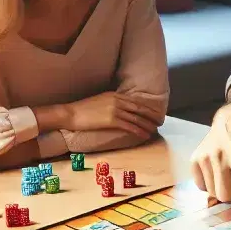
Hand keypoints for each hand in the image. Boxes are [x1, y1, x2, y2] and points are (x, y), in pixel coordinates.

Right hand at [40, 93, 161, 139]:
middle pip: (139, 108)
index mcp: (114, 95)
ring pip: (136, 118)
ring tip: (155, 129)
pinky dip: (139, 131)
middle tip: (159, 121)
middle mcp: (117, 101)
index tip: (154, 112)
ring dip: (147, 124)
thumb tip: (119, 109)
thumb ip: (110, 103)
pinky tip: (145, 135)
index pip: (135, 101)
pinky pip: (130, 126)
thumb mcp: (99, 101)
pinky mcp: (112, 120)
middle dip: (150, 115)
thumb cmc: (82, 110)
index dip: (146, 107)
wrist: (70, 113)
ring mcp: (115, 110)